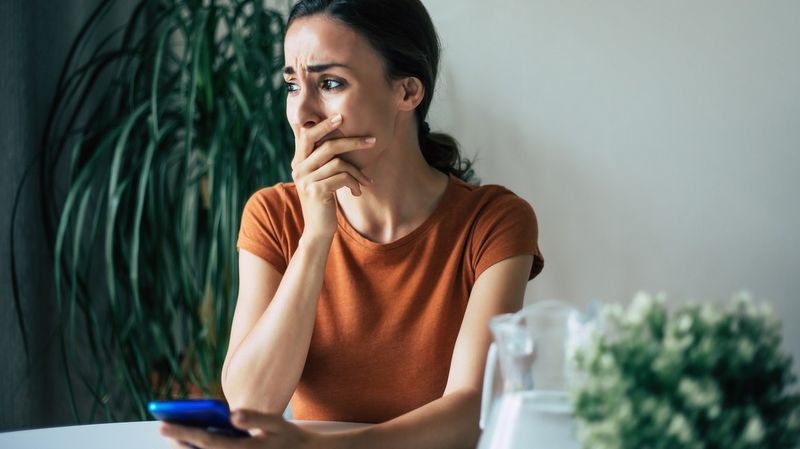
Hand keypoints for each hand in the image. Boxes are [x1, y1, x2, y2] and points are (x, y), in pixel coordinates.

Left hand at [160, 410, 325, 448]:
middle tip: (162, 428)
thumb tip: (232, 413)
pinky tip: (192, 444)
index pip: (207, 442)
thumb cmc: (288, 437)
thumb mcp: (277, 424)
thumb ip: (255, 417)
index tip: (163, 425)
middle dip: (179, 442)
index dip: (184, 433)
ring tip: (174, 436)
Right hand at [290, 114, 374, 238]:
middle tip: (372, 140)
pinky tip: (357, 192)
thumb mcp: (321, 178)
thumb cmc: (324, 201)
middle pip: (328, 145)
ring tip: (366, 181)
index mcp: (298, 162)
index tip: (341, 117)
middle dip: (352, 141)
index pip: (307, 135)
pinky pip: (342, 178)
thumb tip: (344, 140)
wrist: (317, 230)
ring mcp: (306, 180)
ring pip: (339, 163)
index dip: (324, 125)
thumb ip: (324, 161)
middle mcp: (298, 168)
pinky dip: (354, 183)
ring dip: (358, 172)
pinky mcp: (316, 191)